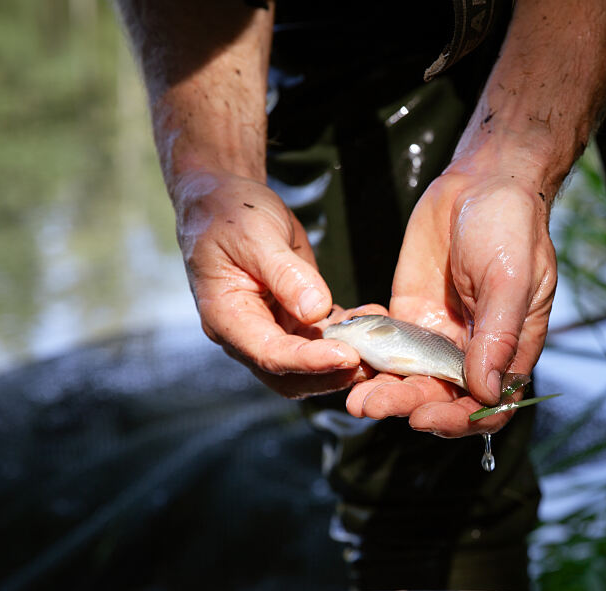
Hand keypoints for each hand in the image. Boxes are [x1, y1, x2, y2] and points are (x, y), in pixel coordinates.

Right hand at [173, 169, 384, 397]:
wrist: (224, 201)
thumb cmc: (229, 213)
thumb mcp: (256, 234)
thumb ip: (285, 273)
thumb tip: (316, 311)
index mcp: (227, 317)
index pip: (269, 354)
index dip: (309, 361)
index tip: (347, 355)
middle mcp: (246, 334)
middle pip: (290, 375)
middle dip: (332, 373)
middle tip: (373, 361)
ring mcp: (270, 330)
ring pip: (309, 366)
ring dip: (346, 359)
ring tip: (381, 339)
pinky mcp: (291, 321)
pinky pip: (321, 342)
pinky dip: (349, 337)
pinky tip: (372, 319)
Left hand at [344, 160, 556, 436]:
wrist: (481, 181)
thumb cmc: (510, 227)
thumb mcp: (510, 280)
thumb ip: (497, 336)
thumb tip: (486, 391)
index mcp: (509, 351)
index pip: (488, 408)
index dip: (459, 421)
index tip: (425, 416)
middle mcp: (473, 352)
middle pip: (441, 398)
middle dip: (408, 405)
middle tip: (373, 405)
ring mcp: (439, 337)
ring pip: (410, 379)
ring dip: (384, 391)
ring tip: (355, 397)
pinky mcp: (409, 317)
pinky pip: (387, 348)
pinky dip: (368, 358)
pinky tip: (346, 358)